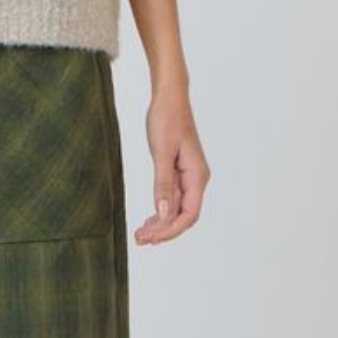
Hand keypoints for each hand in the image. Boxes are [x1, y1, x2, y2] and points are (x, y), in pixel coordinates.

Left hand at [134, 88, 209, 243]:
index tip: (151, 238)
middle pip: (183, 215)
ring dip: (161, 223)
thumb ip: (163, 184)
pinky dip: (161, 210)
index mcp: (197, 175)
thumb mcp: (161, 152)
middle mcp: (196, 179)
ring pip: (177, 209)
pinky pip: (173, 198)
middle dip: (164, 231)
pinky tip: (149, 219)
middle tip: (140, 240)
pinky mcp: (179, 171)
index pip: (189, 214)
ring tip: (141, 234)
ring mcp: (188, 176)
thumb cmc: (167, 119)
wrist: (169, 97)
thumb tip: (163, 213)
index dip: (171, 230)